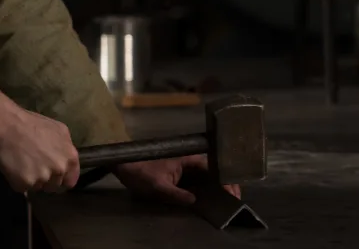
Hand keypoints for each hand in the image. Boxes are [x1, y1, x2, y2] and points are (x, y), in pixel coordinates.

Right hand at [0, 93, 80, 193]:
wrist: (6, 124)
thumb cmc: (31, 123)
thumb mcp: (58, 130)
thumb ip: (66, 148)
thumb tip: (65, 160)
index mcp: (70, 157)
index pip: (70, 181)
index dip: (61, 179)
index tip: (52, 176)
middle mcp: (59, 169)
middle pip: (54, 186)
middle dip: (45, 179)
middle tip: (34, 166)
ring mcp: (43, 178)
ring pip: (38, 187)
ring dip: (32, 180)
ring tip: (23, 164)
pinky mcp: (25, 183)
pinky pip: (23, 187)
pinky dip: (18, 180)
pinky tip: (14, 167)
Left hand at [112, 155, 240, 205]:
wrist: (123, 165)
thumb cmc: (139, 171)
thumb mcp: (157, 185)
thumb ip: (176, 194)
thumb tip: (194, 200)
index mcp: (185, 157)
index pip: (211, 166)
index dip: (224, 178)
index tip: (232, 191)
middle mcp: (187, 159)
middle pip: (213, 169)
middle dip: (225, 182)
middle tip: (235, 197)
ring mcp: (183, 165)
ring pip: (207, 174)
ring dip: (218, 184)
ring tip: (229, 198)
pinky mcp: (179, 172)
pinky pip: (198, 178)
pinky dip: (208, 186)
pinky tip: (212, 197)